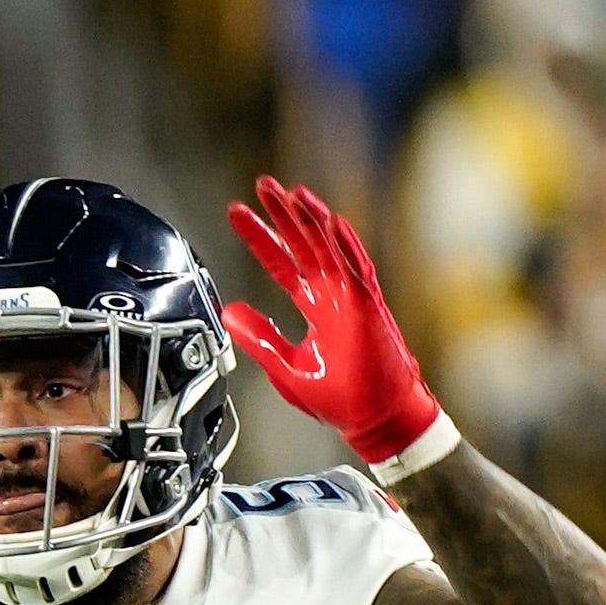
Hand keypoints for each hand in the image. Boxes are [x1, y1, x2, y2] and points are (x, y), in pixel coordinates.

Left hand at [220, 178, 447, 472]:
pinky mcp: (370, 307)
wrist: (375, 419)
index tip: (237, 214)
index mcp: (314, 307)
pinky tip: (330, 221)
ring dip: (311, 219)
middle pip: (304, 245)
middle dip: (282, 215)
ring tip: (291, 193)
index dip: (261, 239)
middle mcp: (333, 295)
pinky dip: (345, 245)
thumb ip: (259, 337)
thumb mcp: (285, 367)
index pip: (282, 264)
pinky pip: (357, 269)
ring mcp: (353, 298)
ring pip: (330, 248)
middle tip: (262, 185)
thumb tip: (230, 311)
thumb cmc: (340, 398)